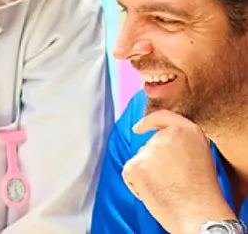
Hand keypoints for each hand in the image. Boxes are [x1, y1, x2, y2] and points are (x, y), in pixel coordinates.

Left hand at [122, 110, 235, 233]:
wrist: (201, 217)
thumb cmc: (203, 195)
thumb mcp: (200, 156)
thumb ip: (180, 144)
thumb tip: (157, 142)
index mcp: (188, 131)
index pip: (162, 117)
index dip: (148, 122)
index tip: (138, 128)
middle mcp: (167, 135)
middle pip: (150, 146)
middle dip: (155, 163)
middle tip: (174, 183)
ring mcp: (150, 149)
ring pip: (140, 160)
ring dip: (147, 175)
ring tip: (168, 191)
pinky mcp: (136, 165)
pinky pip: (129, 173)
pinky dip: (136, 186)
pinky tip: (153, 196)